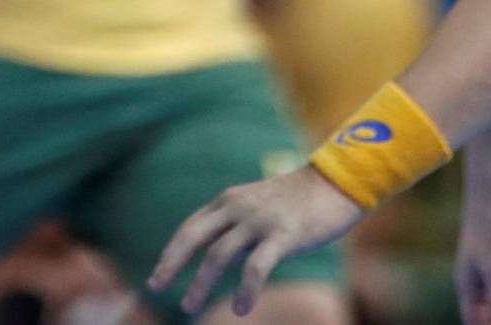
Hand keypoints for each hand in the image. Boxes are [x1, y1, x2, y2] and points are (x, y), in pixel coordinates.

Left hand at [149, 164, 360, 315]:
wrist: (335, 183)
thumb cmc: (297, 199)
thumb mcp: (258, 206)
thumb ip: (236, 225)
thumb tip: (215, 255)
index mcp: (229, 200)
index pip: (190, 227)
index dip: (171, 252)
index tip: (157, 276)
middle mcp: (238, 207)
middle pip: (193, 236)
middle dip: (171, 263)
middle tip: (156, 288)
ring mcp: (259, 220)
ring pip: (218, 255)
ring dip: (201, 283)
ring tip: (189, 307)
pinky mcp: (283, 235)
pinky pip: (256, 267)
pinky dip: (244, 290)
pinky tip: (239, 308)